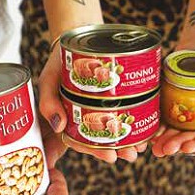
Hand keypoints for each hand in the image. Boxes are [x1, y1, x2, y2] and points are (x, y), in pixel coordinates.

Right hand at [37, 44, 147, 162]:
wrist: (74, 38)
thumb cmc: (58, 61)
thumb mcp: (49, 79)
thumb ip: (48, 102)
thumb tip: (59, 127)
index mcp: (68, 118)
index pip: (81, 141)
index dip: (95, 151)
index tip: (111, 157)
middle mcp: (85, 115)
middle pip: (101, 139)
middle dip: (118, 149)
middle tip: (131, 155)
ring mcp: (100, 106)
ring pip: (114, 129)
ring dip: (129, 140)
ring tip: (141, 146)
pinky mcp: (115, 95)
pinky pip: (125, 111)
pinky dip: (135, 121)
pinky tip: (146, 128)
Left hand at [151, 45, 194, 157]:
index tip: (189, 147)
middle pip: (192, 140)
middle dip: (179, 146)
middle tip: (168, 148)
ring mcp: (187, 117)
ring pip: (176, 135)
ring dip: (166, 142)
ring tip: (157, 146)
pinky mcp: (171, 108)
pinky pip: (163, 121)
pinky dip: (157, 129)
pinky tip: (150, 135)